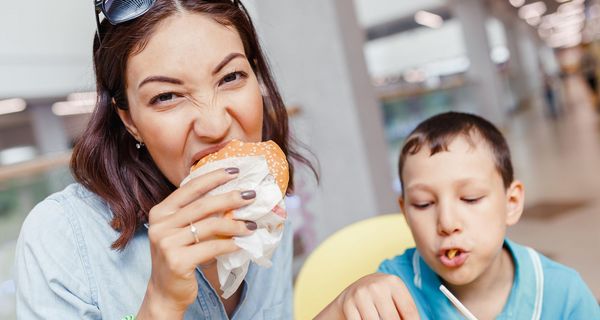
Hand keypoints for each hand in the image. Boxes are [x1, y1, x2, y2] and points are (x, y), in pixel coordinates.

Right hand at [137, 167, 255, 318]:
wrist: (165, 292)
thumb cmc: (179, 256)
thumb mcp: (181, 231)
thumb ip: (196, 214)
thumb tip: (231, 195)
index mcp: (160, 212)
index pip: (190, 188)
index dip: (213, 177)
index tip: (235, 171)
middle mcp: (160, 225)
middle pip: (203, 205)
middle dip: (230, 197)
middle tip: (251, 194)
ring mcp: (166, 243)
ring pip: (210, 226)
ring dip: (235, 224)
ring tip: (251, 225)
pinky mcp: (177, 261)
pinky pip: (211, 247)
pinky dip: (229, 244)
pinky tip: (240, 244)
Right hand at [316, 273, 419, 319]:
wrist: (355, 290)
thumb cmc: (382, 298)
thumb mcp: (396, 298)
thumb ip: (407, 312)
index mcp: (393, 282)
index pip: (409, 313)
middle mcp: (377, 286)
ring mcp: (361, 294)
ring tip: (380, 318)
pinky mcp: (347, 304)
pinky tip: (366, 319)